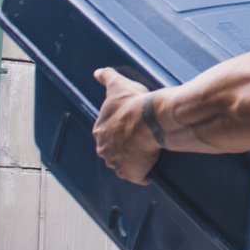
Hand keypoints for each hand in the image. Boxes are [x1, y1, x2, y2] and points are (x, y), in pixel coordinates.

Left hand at [92, 68, 161, 184]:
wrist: (152, 118)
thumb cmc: (134, 102)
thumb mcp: (118, 85)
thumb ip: (106, 77)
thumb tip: (97, 72)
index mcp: (100, 131)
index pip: (107, 133)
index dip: (119, 130)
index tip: (130, 127)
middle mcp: (104, 149)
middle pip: (112, 151)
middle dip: (123, 148)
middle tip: (138, 141)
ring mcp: (117, 162)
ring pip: (122, 165)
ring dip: (131, 162)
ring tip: (144, 154)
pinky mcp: (131, 173)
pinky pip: (136, 177)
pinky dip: (142, 176)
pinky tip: (149, 171)